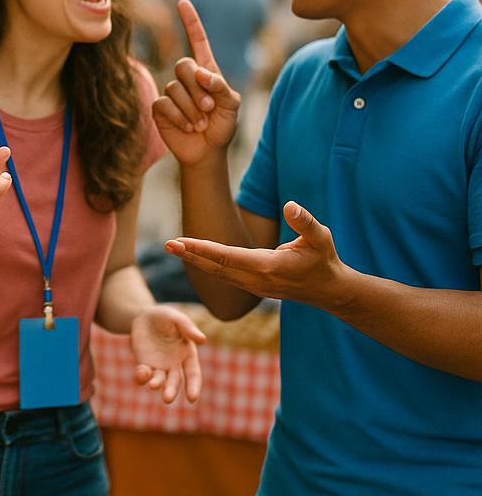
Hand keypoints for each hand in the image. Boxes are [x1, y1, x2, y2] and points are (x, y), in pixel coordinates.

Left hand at [131, 304, 205, 403]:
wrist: (144, 315)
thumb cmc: (165, 316)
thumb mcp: (176, 318)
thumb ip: (188, 328)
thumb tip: (203, 340)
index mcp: (188, 354)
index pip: (194, 375)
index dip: (194, 387)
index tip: (192, 399)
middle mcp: (175, 364)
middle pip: (175, 382)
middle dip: (171, 391)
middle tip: (167, 398)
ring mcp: (159, 366)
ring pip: (159, 381)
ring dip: (156, 385)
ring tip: (153, 385)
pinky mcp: (144, 364)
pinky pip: (143, 375)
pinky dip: (142, 377)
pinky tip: (141, 372)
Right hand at [152, 0, 241, 166]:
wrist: (207, 151)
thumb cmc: (222, 126)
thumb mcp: (232, 105)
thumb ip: (221, 86)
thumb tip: (201, 74)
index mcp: (206, 71)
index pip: (197, 41)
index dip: (190, 22)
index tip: (183, 2)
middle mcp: (186, 78)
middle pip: (183, 65)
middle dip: (198, 88)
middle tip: (209, 108)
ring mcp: (172, 92)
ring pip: (174, 88)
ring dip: (191, 108)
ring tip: (200, 123)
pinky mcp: (160, 108)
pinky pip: (164, 103)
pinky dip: (179, 116)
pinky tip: (188, 127)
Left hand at [165, 201, 352, 309]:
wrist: (329, 290)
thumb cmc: (324, 259)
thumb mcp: (321, 238)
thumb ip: (305, 222)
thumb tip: (290, 205)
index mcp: (268, 267)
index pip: (228, 257)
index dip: (204, 249)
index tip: (183, 242)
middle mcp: (256, 280)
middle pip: (216, 267)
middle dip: (191, 255)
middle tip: (167, 244)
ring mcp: (253, 286)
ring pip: (217, 273)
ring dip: (194, 260)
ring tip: (172, 247)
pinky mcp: (252, 286)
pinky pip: (224, 275)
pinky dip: (206, 265)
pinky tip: (192, 256)